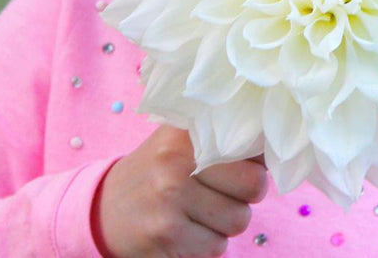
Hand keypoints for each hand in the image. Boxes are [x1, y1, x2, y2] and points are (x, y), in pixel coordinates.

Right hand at [91, 126, 267, 257]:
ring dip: (227, 222)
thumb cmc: (159, 170)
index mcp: (188, 131)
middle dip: (247, 196)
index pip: (251, 144)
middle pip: (254, 186)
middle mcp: (178, 160)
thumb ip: (225, 138)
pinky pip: (216, 247)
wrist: (102, 208)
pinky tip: (187, 229)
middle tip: (225, 193)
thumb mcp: (184, 140)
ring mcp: (170, 198)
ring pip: (238, 220)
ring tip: (202, 211)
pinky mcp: (165, 234)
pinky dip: (208, 244)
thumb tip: (275, 146)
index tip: (246, 163)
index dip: (256, 160)